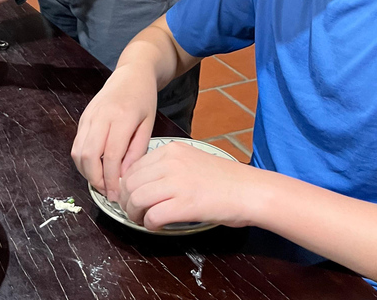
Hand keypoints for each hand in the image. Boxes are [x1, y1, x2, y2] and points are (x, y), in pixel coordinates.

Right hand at [72, 64, 157, 201]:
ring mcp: (88, 116)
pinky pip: (76, 145)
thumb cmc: (143, 98)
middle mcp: (101, 116)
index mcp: (122, 117)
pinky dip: (83, 161)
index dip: (112, 179)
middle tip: (108, 192)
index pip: (112, 155)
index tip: (116, 195)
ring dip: (87, 172)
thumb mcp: (149, 124)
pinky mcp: (82, 118)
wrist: (131, 74)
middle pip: (89, 156)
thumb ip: (137, 151)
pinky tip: (96, 168)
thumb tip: (124, 176)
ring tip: (102, 183)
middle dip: (96, 179)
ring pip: (78, 152)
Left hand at [119, 142, 254, 230]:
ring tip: (142, 220)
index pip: (134, 167)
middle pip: (131, 183)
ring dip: (134, 214)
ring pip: (136, 199)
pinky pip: (152, 216)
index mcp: (172, 150)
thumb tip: (142, 184)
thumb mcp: (192, 161)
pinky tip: (156, 226)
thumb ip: (168, 167)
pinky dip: (149, 224)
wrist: (251, 191)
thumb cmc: (226, 180)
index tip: (130, 197)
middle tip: (133, 212)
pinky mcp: (184, 204)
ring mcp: (177, 182)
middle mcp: (171, 162)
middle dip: (126, 201)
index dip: (127, 186)